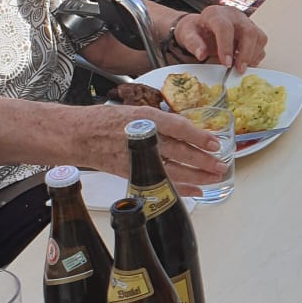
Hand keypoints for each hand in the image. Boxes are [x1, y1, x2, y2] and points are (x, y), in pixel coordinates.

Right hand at [79, 104, 227, 191]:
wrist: (80, 135)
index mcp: (145, 118)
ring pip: (172, 169)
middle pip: (178, 151)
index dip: (199, 136)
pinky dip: (178, 188)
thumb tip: (190, 131)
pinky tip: (194, 191)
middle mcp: (142, 137)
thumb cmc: (108, 121)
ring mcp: (136, 158)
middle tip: (221, 165)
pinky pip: (159, 181)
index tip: (215, 142)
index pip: (178, 127)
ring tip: (213, 178)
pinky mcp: (132, 173)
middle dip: (202, 160)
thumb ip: (162, 122)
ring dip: (195, 176)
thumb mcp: (137, 111)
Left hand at [173, 6, 267, 70]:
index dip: (227, 47)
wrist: (203, 27)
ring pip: (258, 37)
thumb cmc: (196, 30)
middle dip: (246, 54)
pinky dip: (256, 56)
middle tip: (238, 70)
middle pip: (248, 31)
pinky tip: (244, 62)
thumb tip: (201, 54)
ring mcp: (245, 22)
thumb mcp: (187, 35)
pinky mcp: (253, 31)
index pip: (225, 28)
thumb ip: (193, 43)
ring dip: (252, 56)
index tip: (226, 63)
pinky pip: (261, 43)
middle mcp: (234, 15)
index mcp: (216, 14)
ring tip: (240, 67)